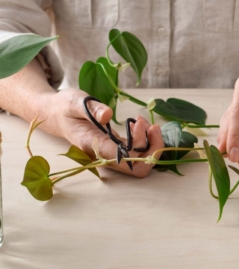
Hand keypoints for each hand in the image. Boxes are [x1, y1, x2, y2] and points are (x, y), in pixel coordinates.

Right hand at [41, 88, 163, 176]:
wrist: (55, 115)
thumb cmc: (64, 108)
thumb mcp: (74, 101)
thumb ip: (91, 108)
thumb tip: (107, 115)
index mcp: (94, 146)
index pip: (126, 159)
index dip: (140, 146)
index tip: (139, 123)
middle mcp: (105, 155)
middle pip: (139, 167)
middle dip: (152, 148)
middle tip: (151, 125)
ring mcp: (111, 154)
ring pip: (141, 161)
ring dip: (150, 143)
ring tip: (143, 121)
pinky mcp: (115, 149)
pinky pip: (136, 152)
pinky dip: (145, 140)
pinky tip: (139, 124)